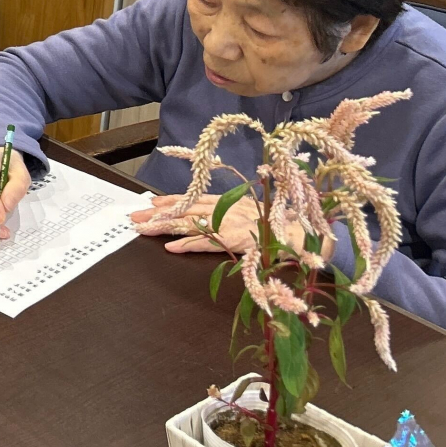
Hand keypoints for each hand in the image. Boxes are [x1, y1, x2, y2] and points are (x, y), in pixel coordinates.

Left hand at [130, 193, 326, 257]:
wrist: (311, 235)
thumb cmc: (287, 228)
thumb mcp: (259, 216)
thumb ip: (239, 216)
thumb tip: (219, 222)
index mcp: (235, 202)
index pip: (197, 198)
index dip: (173, 200)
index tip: (151, 201)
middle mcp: (230, 209)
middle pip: (187, 209)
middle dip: (159, 212)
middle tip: (134, 215)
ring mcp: (232, 223)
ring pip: (192, 223)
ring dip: (165, 226)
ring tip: (142, 228)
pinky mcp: (238, 240)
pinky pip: (209, 242)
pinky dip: (189, 245)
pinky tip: (171, 248)